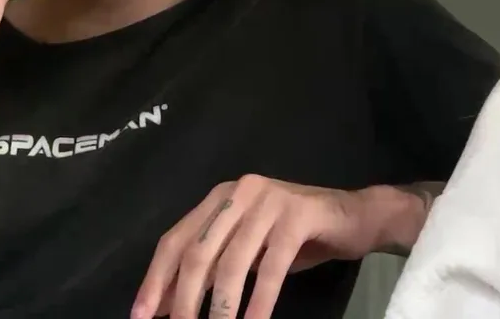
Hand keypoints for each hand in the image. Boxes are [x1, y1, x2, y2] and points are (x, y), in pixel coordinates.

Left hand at [131, 175, 413, 318]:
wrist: (358, 217)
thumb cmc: (300, 238)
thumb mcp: (249, 253)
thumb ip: (212, 270)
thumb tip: (168, 307)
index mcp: (221, 198)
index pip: (175, 240)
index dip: (155, 281)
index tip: (141, 317)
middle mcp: (240, 192)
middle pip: (198, 252)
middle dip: (183, 299)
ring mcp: (270, 200)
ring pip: (232, 262)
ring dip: (220, 307)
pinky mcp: (298, 214)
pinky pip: (271, 266)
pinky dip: (259, 301)